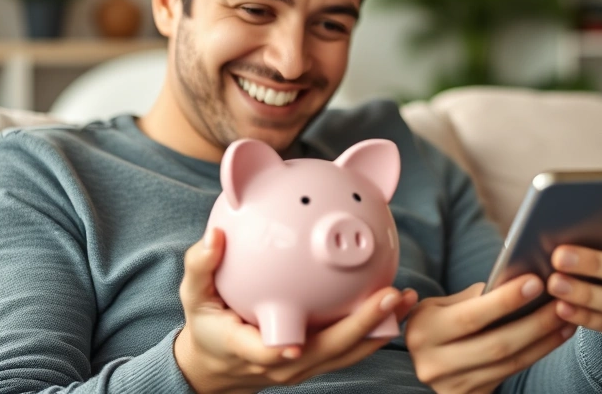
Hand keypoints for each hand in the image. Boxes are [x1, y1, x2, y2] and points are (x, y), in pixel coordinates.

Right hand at [174, 228, 418, 393]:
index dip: (283, 351)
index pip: (267, 353)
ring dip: (379, 328)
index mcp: (248, 350)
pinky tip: (397, 299)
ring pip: (348, 353)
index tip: (296, 343)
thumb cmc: (208, 324)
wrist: (219, 366)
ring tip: (407, 296)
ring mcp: (305, 366)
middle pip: (327, 352)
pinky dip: (375, 326)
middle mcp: (283, 363)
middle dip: (360, 328)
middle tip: (389, 296)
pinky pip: (351, 346)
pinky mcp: (320, 361)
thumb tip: (214, 235)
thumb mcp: (194, 297)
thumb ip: (201, 267)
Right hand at [405, 276, 575, 393]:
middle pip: (497, 345)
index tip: (536, 282)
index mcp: (424, 332)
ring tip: (567, 318)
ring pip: (510, 363)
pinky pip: (512, 373)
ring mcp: (454, 385)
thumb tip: (518, 281)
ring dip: (544, 340)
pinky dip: (538, 352)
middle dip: (535, 323)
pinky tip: (556, 335)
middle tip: (562, 302)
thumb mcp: (441, 305)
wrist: (426, 359)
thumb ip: (473, 297)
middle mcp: (435, 364)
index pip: (471, 317)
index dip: (505, 301)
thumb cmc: (438, 321)